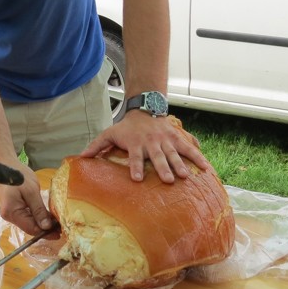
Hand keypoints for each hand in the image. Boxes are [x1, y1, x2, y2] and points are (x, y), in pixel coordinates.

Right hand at [0, 164, 56, 237]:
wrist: (6, 164)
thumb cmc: (19, 175)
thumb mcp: (31, 191)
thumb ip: (39, 210)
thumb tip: (47, 227)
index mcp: (12, 212)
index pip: (31, 228)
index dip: (46, 232)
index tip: (60, 232)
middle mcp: (9, 216)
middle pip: (30, 227)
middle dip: (45, 228)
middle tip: (61, 227)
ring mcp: (10, 213)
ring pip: (29, 223)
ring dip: (42, 223)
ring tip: (57, 222)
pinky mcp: (14, 209)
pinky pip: (27, 216)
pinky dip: (37, 217)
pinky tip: (47, 216)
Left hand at [80, 111, 208, 182]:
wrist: (145, 109)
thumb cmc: (126, 127)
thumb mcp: (110, 133)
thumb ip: (97, 145)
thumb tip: (81, 157)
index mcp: (136, 144)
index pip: (135, 157)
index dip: (136, 167)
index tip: (137, 179)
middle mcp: (152, 143)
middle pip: (158, 157)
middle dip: (163, 168)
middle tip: (169, 180)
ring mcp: (166, 140)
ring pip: (175, 153)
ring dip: (180, 164)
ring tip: (186, 176)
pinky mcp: (177, 138)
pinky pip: (189, 147)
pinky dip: (198, 156)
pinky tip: (206, 168)